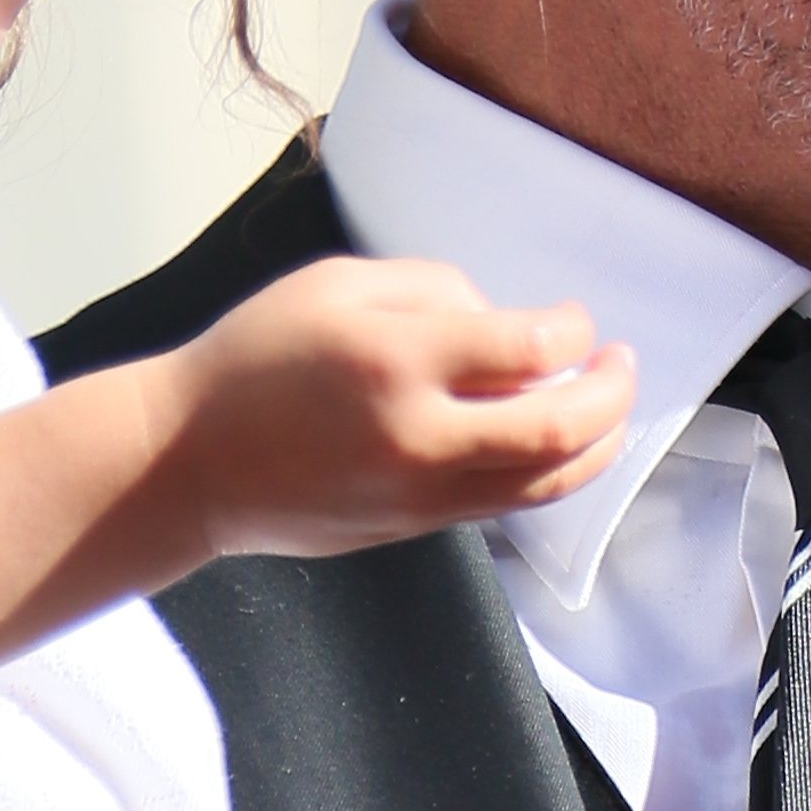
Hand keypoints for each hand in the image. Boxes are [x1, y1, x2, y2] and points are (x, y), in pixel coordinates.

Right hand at [167, 257, 635, 559]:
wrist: (189, 462)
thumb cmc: (257, 358)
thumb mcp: (337, 285)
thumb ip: (433, 290)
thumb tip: (504, 324)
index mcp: (395, 360)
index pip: (529, 349)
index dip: (572, 330)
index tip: (570, 318)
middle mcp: (418, 435)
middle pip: (559, 429)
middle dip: (612, 392)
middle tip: (621, 361)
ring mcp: (420, 492)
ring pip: (546, 481)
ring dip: (599, 442)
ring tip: (611, 406)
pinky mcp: (416, 526)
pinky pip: (509, 503)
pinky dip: (554, 473)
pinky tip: (562, 442)